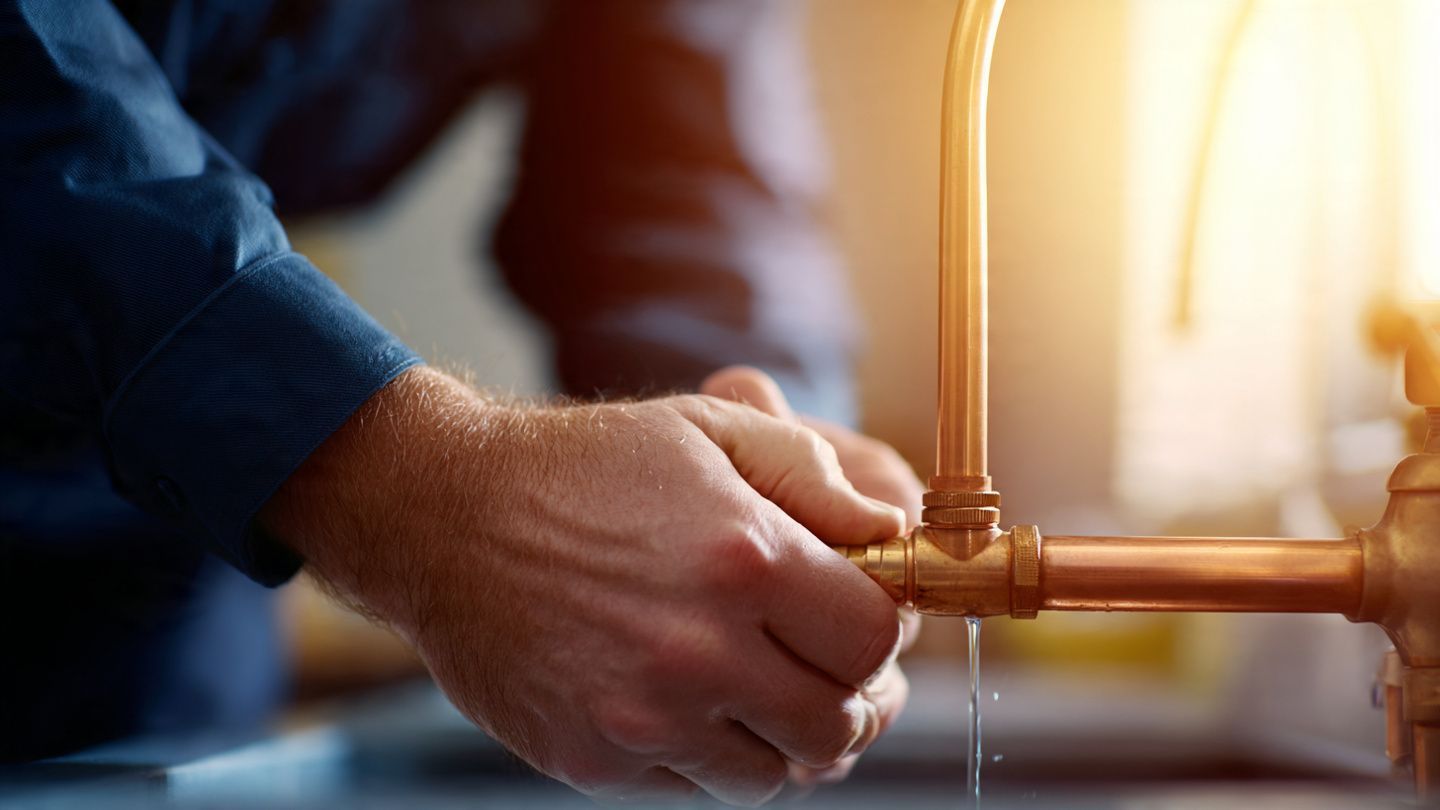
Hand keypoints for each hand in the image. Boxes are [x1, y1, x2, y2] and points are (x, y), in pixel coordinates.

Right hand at [260, 367, 906, 805]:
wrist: (446, 518)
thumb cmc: (584, 467)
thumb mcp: (705, 432)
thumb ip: (811, 476)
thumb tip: (890, 532)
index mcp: (745, 558)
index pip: (873, 639)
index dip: (881, 632)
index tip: (860, 619)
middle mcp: (701, 648)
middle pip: (838, 721)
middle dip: (847, 696)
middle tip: (822, 667)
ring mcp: (645, 716)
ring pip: (775, 772)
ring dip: (782, 736)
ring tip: (755, 686)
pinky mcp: (596, 760)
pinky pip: (695, 786)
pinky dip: (709, 755)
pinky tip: (688, 700)